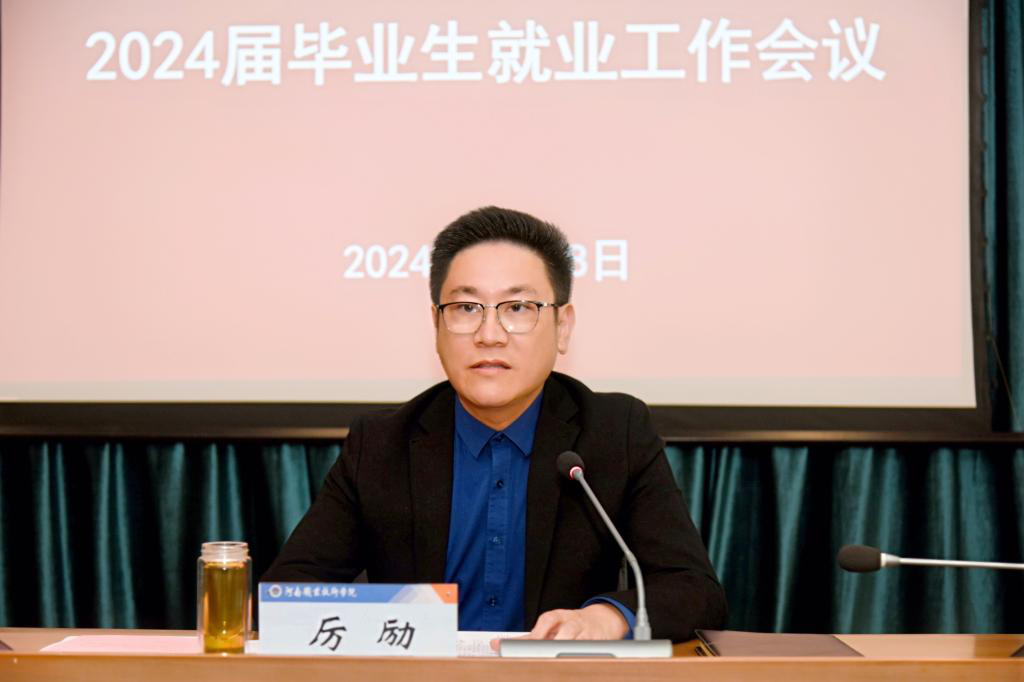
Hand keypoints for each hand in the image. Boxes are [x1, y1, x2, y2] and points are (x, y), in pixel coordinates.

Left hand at [490, 603, 628, 650]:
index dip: (536, 635)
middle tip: (541, 658)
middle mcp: (571, 622)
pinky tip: (571, 665)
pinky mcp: (597, 643)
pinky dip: (580, 658)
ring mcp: (585, 633)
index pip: (544, 623)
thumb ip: (525, 638)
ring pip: (577, 642)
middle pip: (563, 633)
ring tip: (555, 662)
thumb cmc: (569, 625)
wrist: (601, 620)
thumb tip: (496, 644)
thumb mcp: (548, 626)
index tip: (525, 647)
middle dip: (552, 645)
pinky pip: (589, 652)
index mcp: (555, 617)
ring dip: (566, 652)